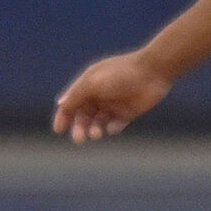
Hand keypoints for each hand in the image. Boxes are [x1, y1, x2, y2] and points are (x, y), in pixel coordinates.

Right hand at [51, 49, 173, 143]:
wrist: (152, 72)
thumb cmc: (120, 74)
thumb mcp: (94, 82)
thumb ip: (77, 95)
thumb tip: (60, 105)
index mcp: (88, 84)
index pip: (71, 102)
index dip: (63, 116)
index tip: (59, 130)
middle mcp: (98, 95)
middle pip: (83, 116)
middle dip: (79, 127)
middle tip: (79, 138)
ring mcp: (112, 104)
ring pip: (97, 123)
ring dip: (93, 129)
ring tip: (96, 133)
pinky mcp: (127, 113)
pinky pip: (114, 125)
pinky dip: (111, 128)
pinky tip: (113, 126)